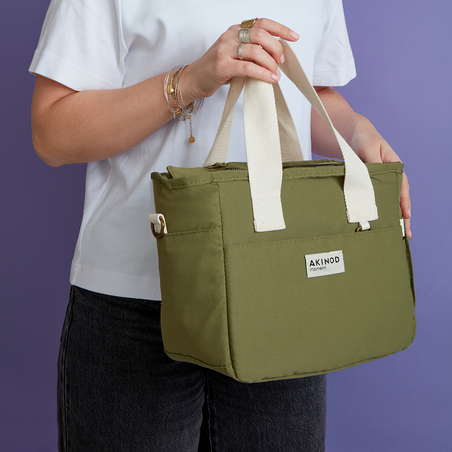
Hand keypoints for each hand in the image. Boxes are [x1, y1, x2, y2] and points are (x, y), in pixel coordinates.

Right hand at [181, 18, 299, 101]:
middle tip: (281, 61)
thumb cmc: (216, 70)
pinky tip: (270, 79)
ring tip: (276, 73)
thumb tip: (276, 57)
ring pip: (256, 51)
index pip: (262, 23)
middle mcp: (230, 36)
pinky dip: (263, 73)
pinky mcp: (222, 66)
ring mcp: (225, 50)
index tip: (294, 37)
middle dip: (276, 48)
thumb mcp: (235, 56)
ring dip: (270, 63)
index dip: (280, 29)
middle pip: (261, 34)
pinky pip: (248, 67)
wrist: (193, 80)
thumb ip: (252, 52)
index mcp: (235, 30)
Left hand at [351, 121, 411, 238]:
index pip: (402, 187)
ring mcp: (381, 182)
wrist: (354, 136)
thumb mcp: (368, 149)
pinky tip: (379, 224)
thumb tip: (373, 180)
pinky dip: (378, 211)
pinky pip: (376, 200)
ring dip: (392, 217)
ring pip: (388, 202)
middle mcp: (390, 176)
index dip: (404, 202)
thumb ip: (372, 164)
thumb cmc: (364, 140)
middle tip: (404, 233)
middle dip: (402, 217)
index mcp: (394, 167)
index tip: (406, 216)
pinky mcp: (370, 185)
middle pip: (398, 198)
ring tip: (396, 234)